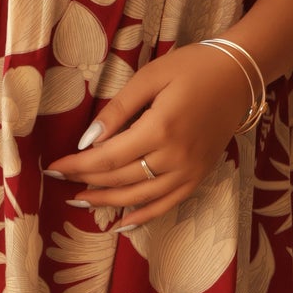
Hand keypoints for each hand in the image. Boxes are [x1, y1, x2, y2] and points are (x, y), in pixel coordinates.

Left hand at [49, 44, 254, 226]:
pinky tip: (122, 224)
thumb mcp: (150, 77)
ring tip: (80, 201)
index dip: (78, 164)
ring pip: (139, 197)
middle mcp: (175, 157)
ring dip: (107, 202)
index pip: (108, 157)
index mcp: (160, 129)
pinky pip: (167, 205)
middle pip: (120, 178)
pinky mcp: (198, 177)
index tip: (54, 166)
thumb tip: (88, 139)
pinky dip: (143, 217)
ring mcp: (189, 172)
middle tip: (60, 179)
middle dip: (86, 180)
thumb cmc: (193, 67)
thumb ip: (118, 109)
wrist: (238, 76)